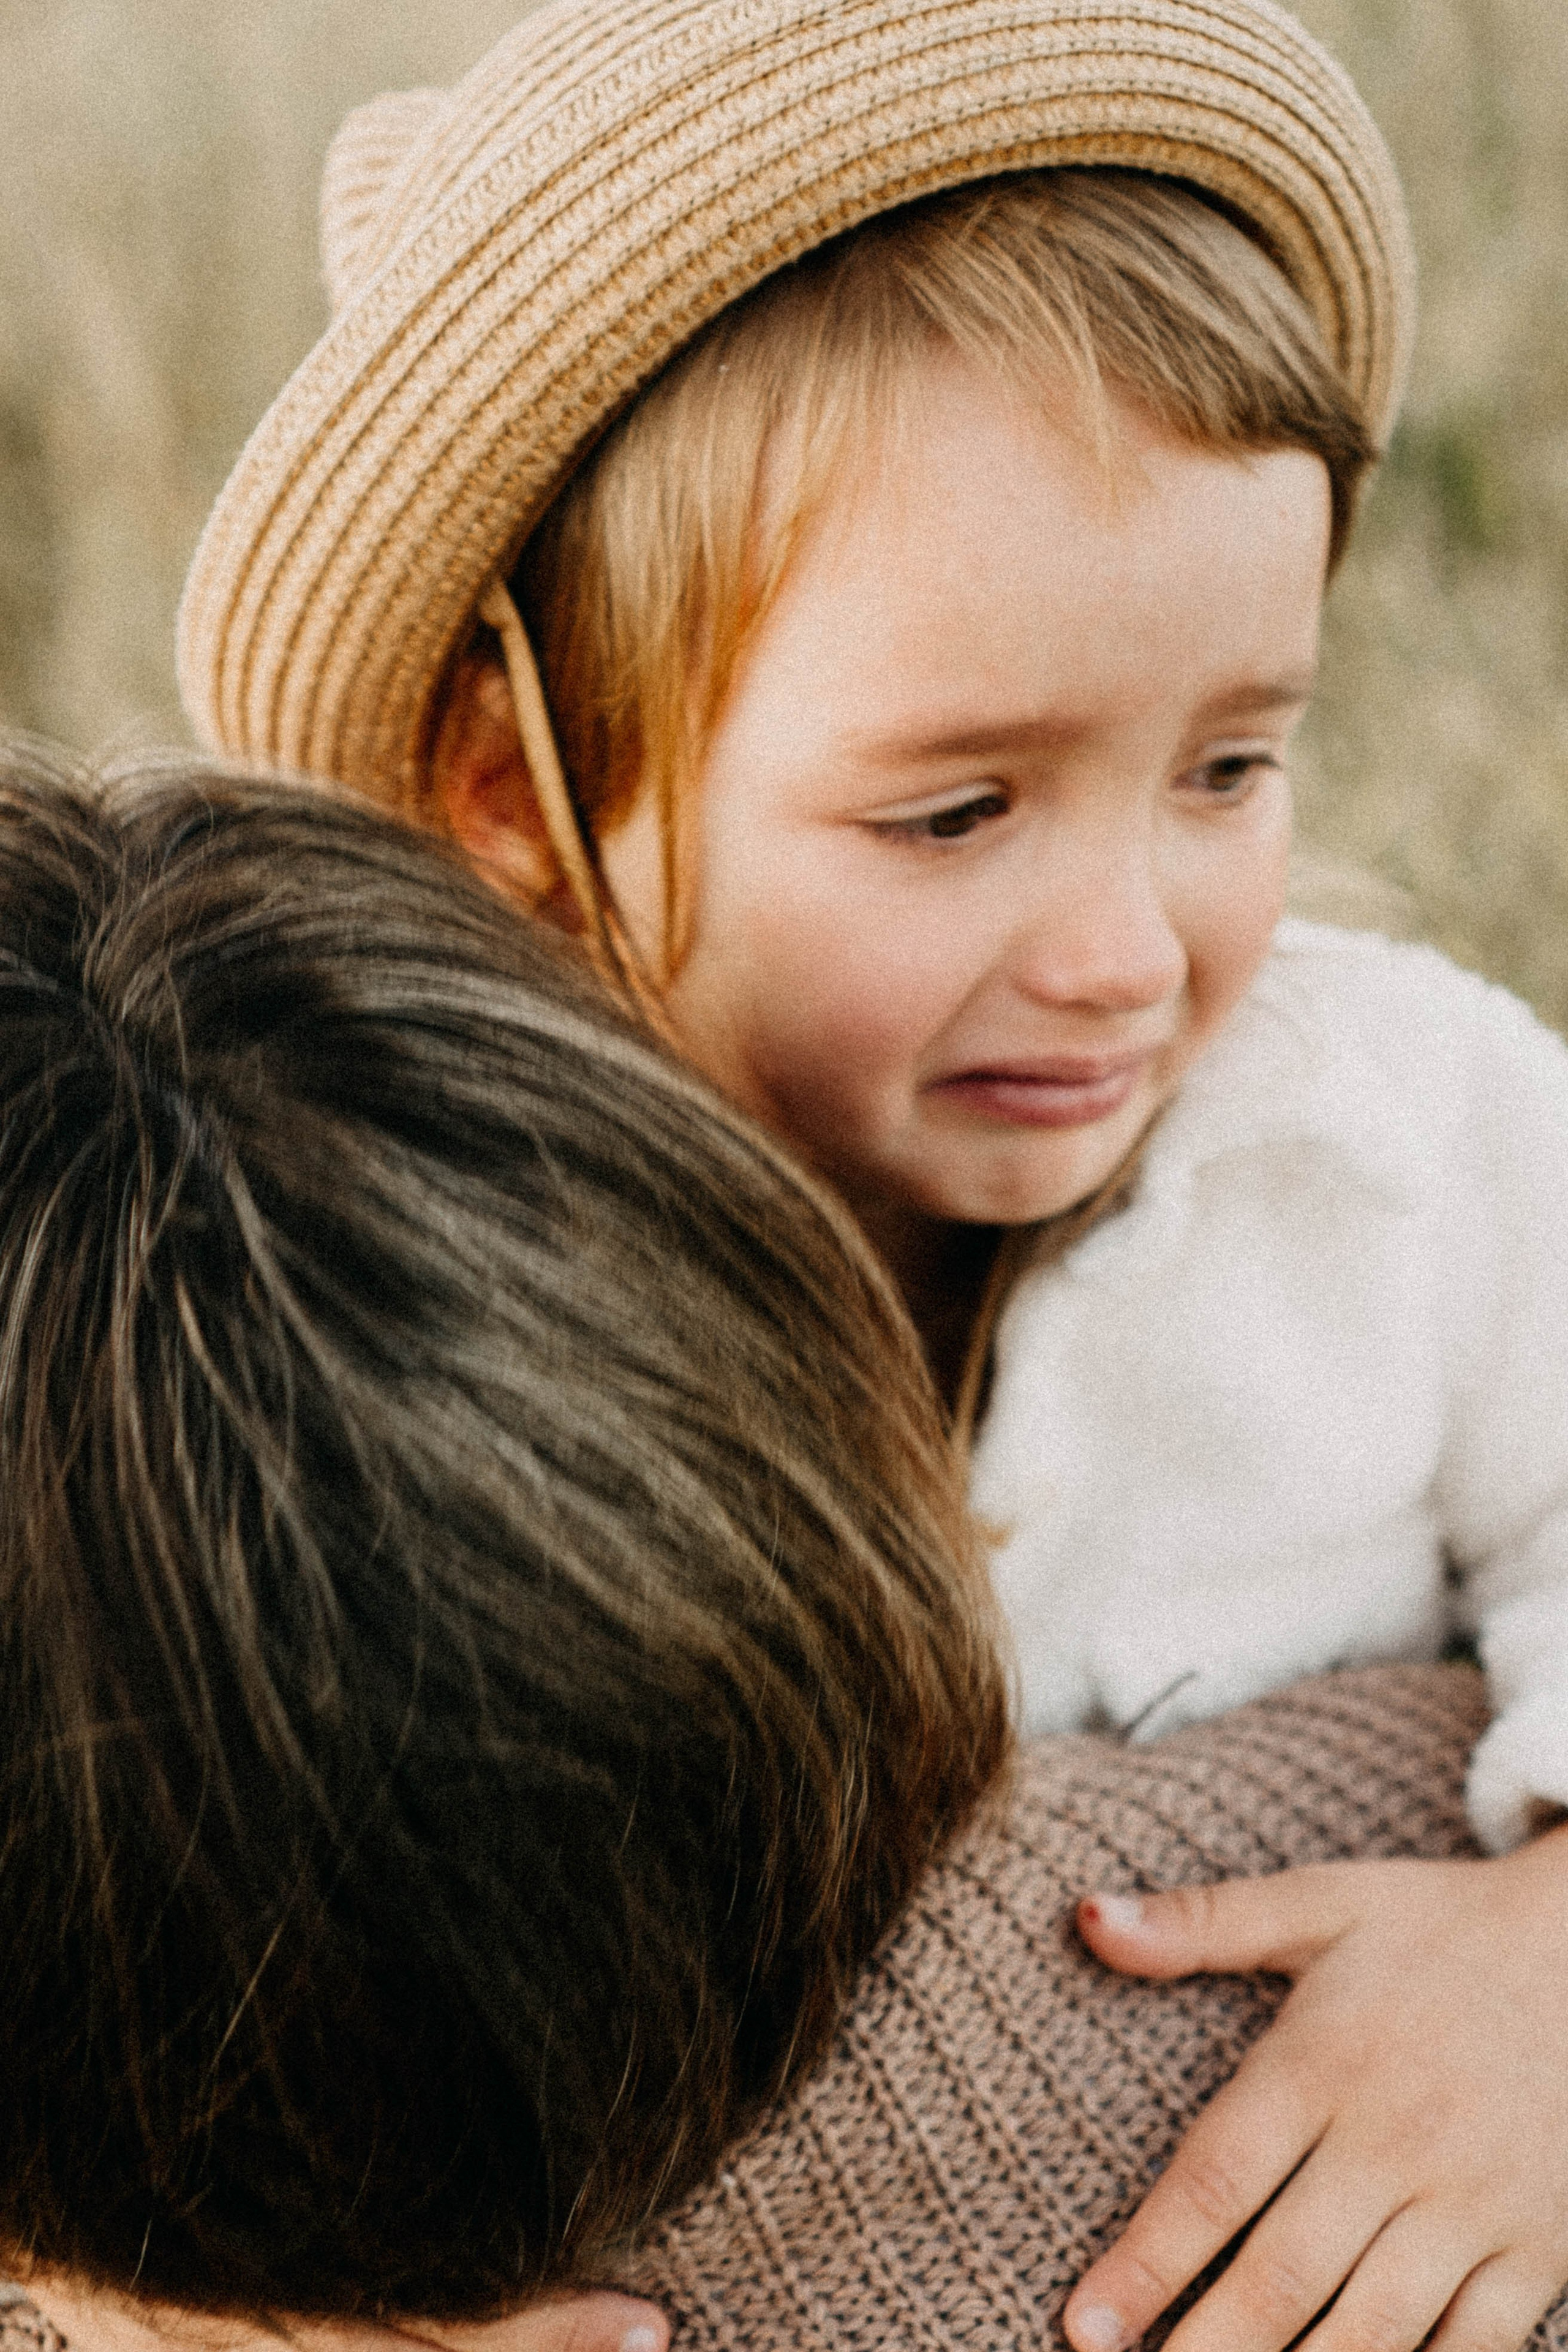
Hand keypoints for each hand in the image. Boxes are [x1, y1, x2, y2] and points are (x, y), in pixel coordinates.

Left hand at [1062, 1827, 1567, 2351]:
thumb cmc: (1440, 1927)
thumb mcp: (1321, 1902)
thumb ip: (1202, 1920)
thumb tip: (1086, 1919)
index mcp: (1325, 2060)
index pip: (1216, 2179)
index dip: (1146, 2261)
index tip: (1084, 2325)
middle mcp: (1394, 2139)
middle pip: (1283, 2274)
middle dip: (1206, 2349)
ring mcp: (1474, 2202)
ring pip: (1372, 2327)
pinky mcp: (1540, 2246)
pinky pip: (1475, 2346)